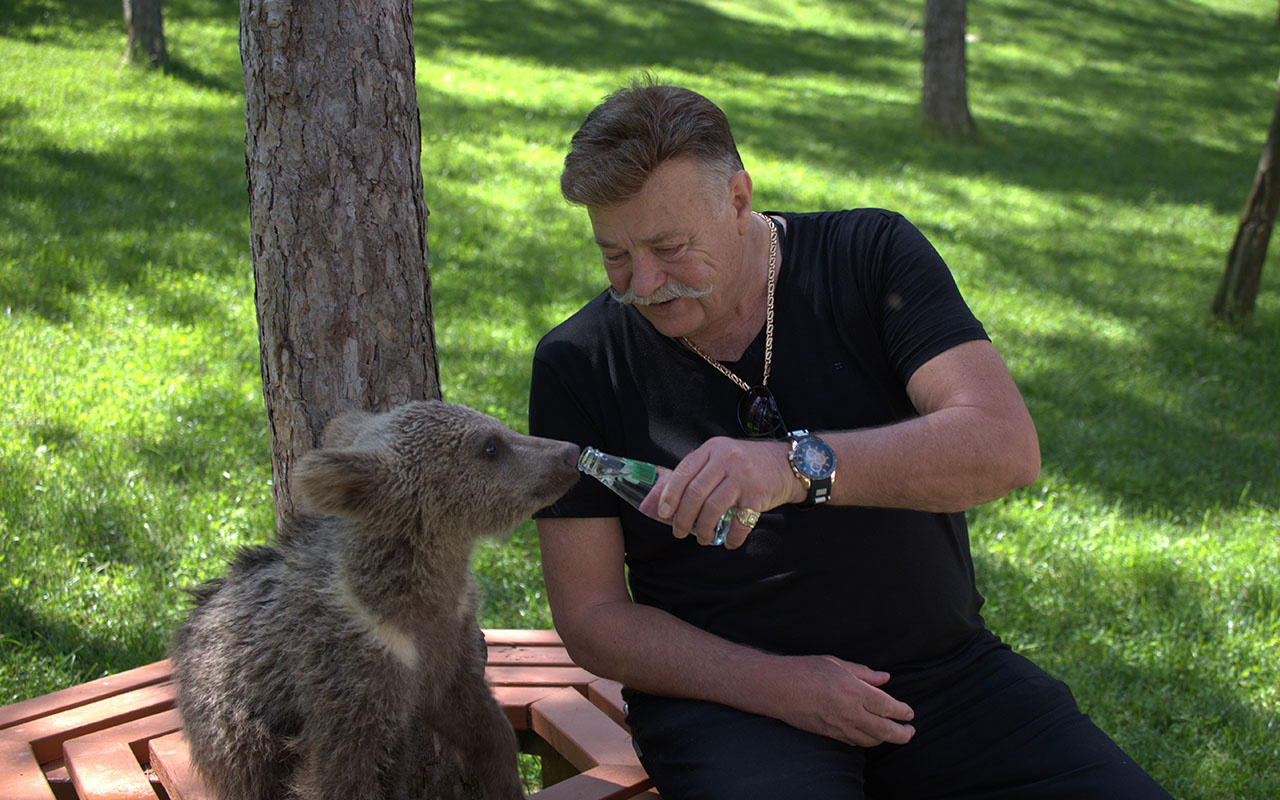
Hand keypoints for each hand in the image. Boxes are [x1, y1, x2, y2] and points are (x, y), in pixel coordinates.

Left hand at [639, 437, 799, 547]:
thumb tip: (658, 501)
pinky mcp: (759, 494)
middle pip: (695, 493)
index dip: (669, 496)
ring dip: (703, 529)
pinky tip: (729, 542)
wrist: (787, 463)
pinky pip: (740, 522)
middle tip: (680, 532)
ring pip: (713, 508)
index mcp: (712, 449)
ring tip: (702, 538)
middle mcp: (726, 459)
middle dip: (683, 518)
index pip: (683, 472)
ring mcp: (743, 476)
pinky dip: (732, 537)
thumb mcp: (719, 458)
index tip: (663, 514)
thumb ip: (693, 475)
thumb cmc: (746, 464)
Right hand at [771, 655, 915, 747]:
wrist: (777, 687)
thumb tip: (885, 678)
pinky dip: (866, 740)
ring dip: (885, 739)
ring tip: (892, 734)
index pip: (888, 706)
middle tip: (910, 731)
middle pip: (885, 730)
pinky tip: (869, 736)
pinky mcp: (828, 733)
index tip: (909, 713)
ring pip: (870, 740)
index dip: (902, 712)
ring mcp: (839, 725)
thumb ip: (863, 673)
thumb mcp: (837, 663)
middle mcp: (849, 711)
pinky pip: (853, 742)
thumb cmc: (805, 670)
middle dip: (902, 734)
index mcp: (854, 690)